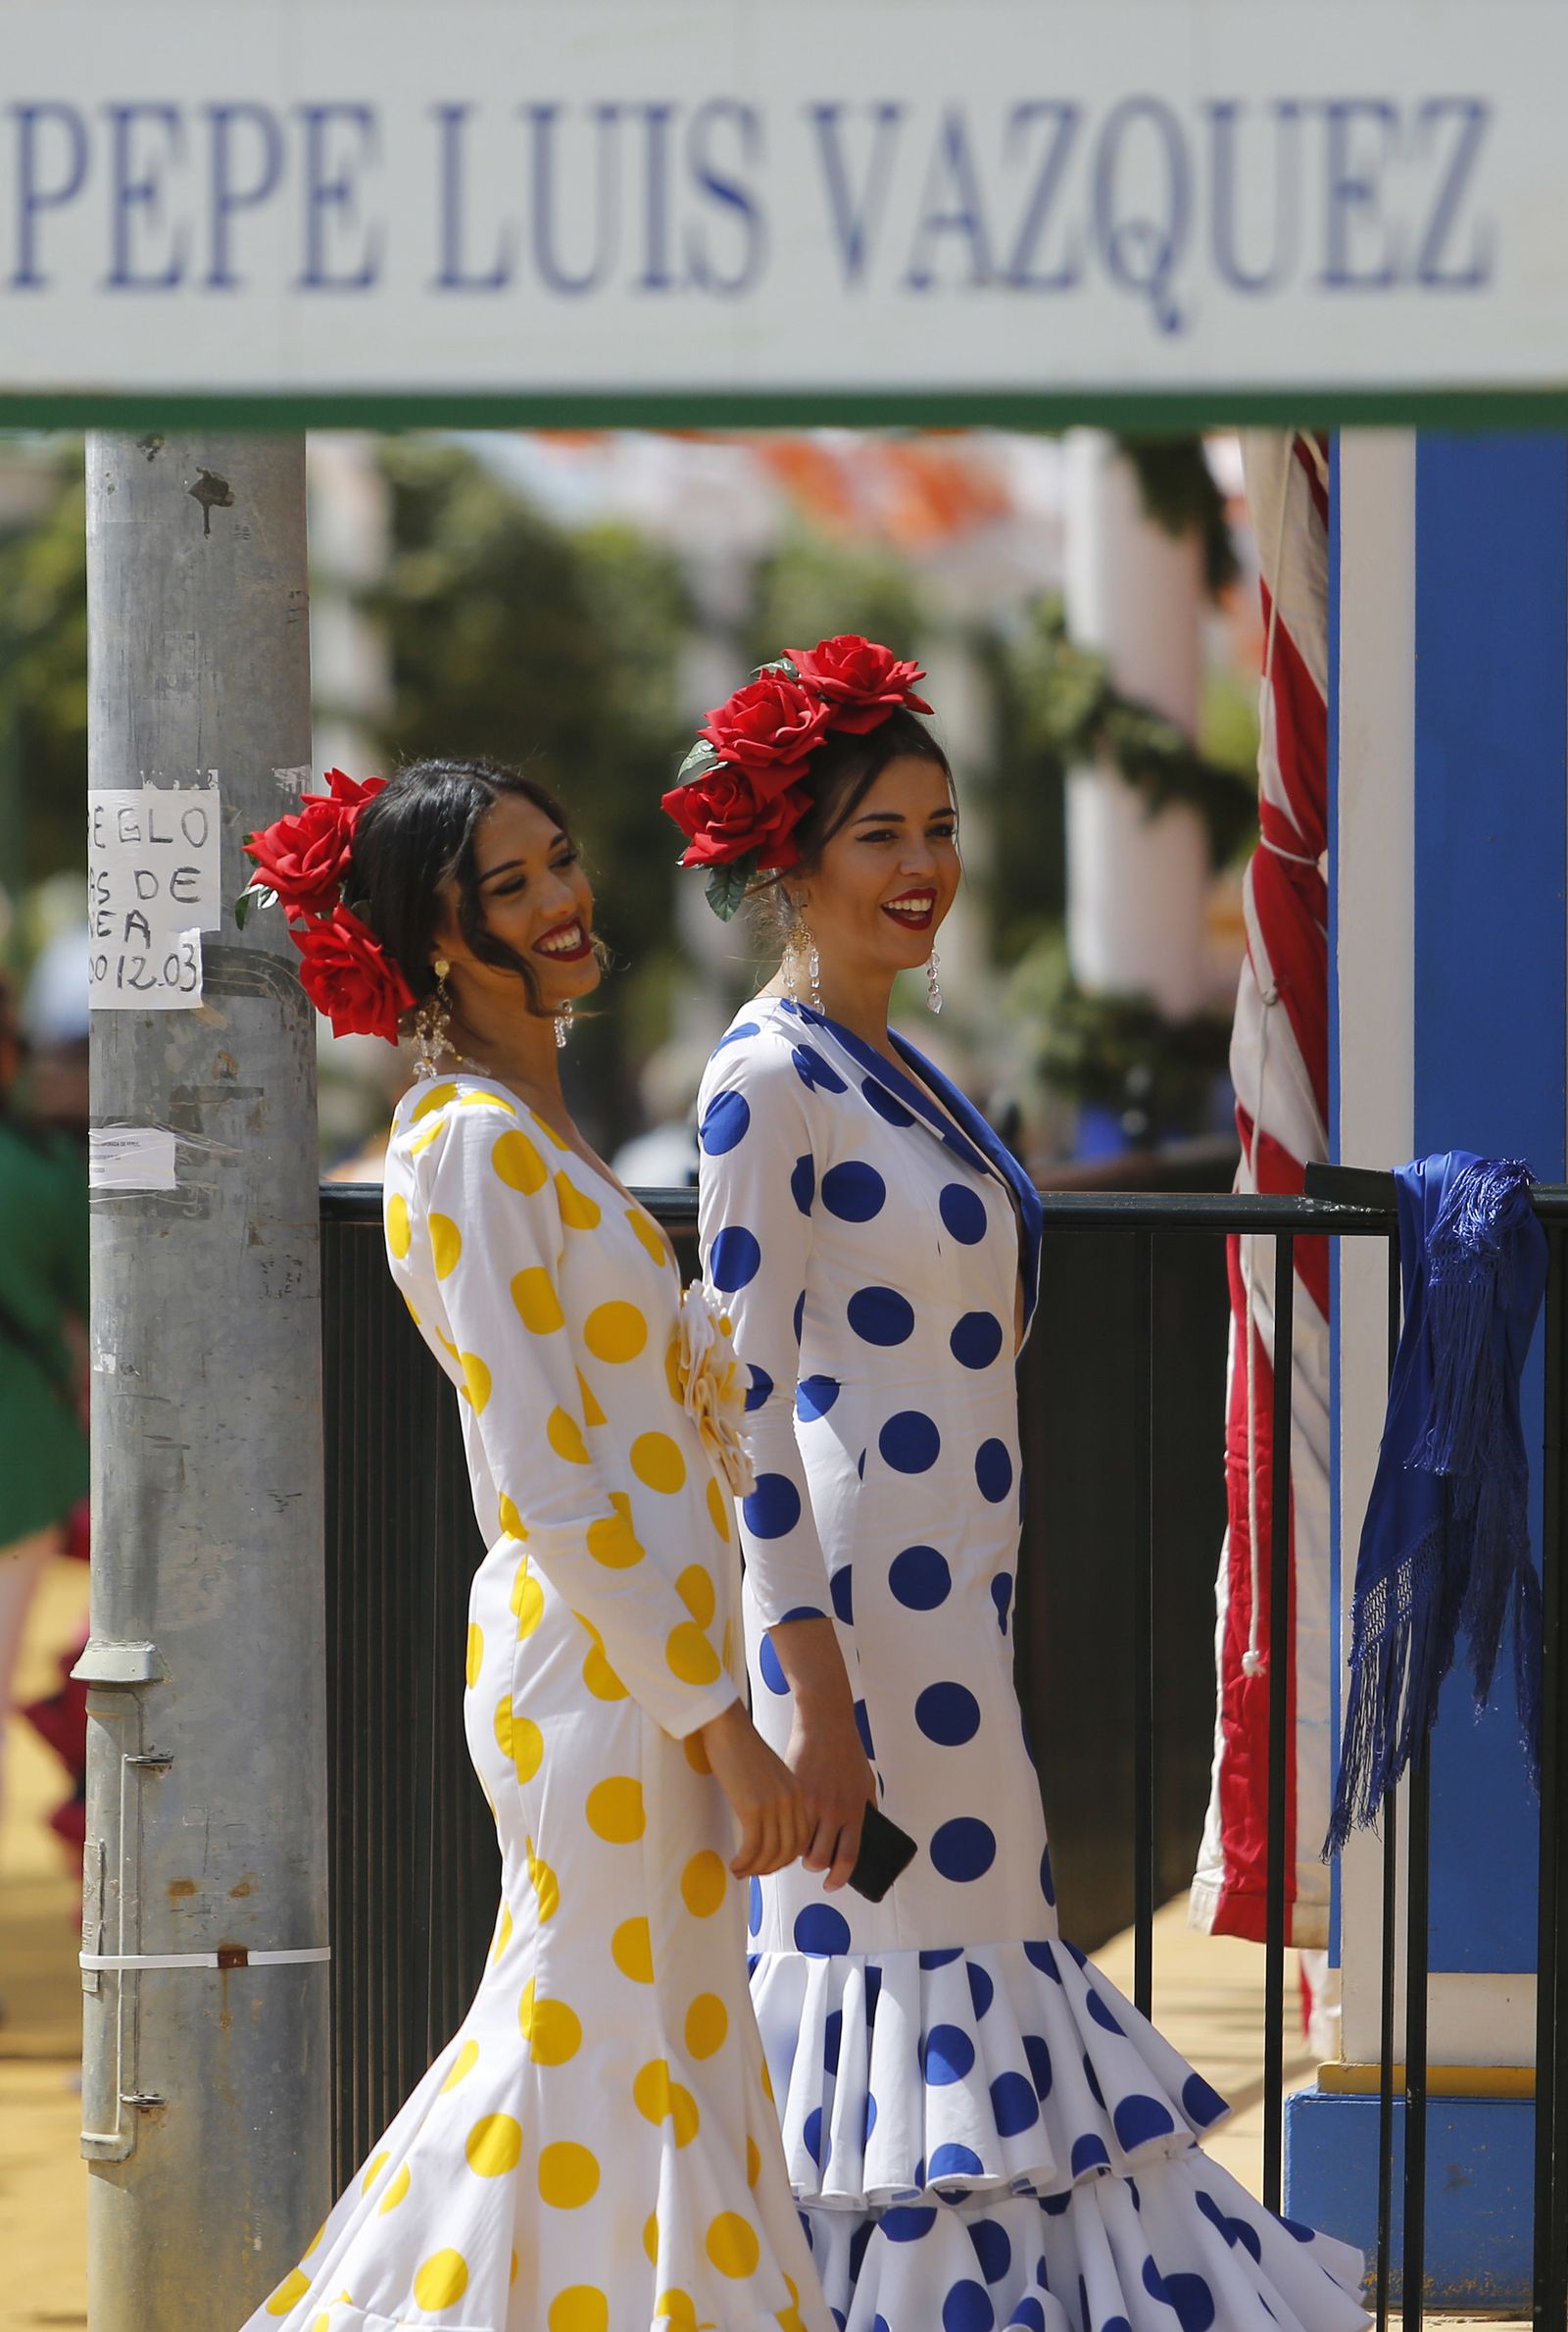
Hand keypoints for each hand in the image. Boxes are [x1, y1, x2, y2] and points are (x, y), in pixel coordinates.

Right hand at [699, 1701, 811, 1876]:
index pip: (800, 1839)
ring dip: (755, 1869)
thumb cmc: (743, 1749)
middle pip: (788, 1851)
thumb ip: (777, 1799)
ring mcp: (773, 1805)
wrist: (729, 1727)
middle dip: (770, 1868)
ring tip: (740, 1870)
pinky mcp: (752, 1808)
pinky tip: (734, 1864)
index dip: (784, 1858)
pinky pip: (752, 1848)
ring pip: (770, 1853)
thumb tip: (769, 1827)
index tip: (767, 1863)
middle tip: (752, 1871)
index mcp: (798, 1793)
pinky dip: (744, 1862)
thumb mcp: (771, 1776)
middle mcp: (791, 1801)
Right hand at [787, 1704, 876, 1892]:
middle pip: (820, 1858)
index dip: (839, 1877)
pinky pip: (788, 1822)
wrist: (825, 1722)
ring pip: (800, 1845)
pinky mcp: (794, 1792)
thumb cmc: (847, 1750)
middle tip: (810, 1861)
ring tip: (796, 1845)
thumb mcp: (865, 1780)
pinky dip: (787, 1831)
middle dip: (814, 1867)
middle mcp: (834, 1811)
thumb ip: (866, 1805)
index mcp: (855, 1811)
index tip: (832, 1885)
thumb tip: (867, 1827)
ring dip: (797, 1851)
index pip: (849, 1857)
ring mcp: (812, 1802)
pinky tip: (785, 1828)